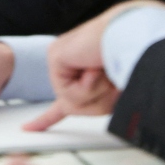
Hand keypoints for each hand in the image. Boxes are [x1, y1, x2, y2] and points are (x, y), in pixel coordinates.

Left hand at [25, 0, 164, 130]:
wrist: (136, 36)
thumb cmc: (132, 60)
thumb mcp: (114, 95)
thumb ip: (91, 105)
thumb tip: (66, 107)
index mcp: (83, 69)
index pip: (64, 96)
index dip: (47, 117)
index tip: (29, 128)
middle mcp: (69, 62)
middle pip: (74, 107)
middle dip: (97, 103)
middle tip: (112, 79)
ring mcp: (60, 57)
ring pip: (72, 102)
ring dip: (96, 94)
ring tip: (106, 69)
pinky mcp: (55, 55)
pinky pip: (69, 93)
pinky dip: (88, 88)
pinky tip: (94, 67)